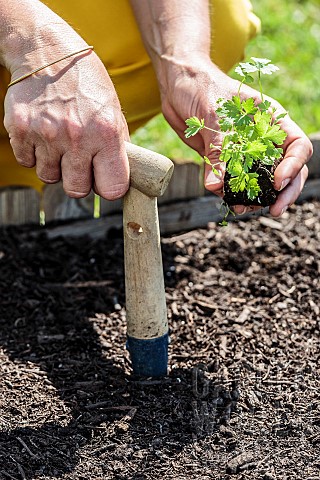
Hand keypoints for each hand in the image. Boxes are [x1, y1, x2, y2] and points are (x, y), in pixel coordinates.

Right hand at [4, 46, 129, 199]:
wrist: (47, 51)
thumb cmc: (85, 82)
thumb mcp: (112, 110)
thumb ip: (116, 146)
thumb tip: (121, 177)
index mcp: (106, 133)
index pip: (112, 188)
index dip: (109, 187)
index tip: (104, 180)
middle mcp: (76, 137)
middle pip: (77, 190)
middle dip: (79, 180)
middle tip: (79, 162)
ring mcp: (45, 134)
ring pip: (49, 177)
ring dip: (54, 166)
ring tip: (59, 142)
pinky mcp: (20, 130)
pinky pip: (27, 162)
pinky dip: (34, 153)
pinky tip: (42, 134)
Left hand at [160, 55, 311, 216]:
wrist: (178, 85)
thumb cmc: (201, 87)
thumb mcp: (213, 115)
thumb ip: (217, 150)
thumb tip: (216, 185)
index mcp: (271, 120)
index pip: (296, 146)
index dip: (293, 166)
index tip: (277, 182)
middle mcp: (262, 138)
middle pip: (287, 169)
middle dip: (283, 191)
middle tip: (274, 209)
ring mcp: (244, 151)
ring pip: (261, 180)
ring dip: (256, 198)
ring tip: (244, 209)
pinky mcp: (224, 161)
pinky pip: (234, 182)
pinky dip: (233, 195)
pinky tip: (228, 202)